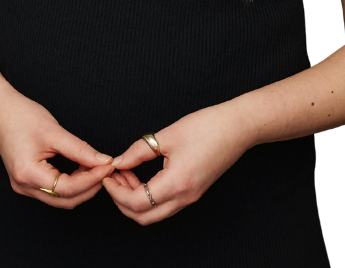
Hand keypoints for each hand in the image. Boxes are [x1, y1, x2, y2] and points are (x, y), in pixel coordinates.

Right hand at [0, 95, 116, 208]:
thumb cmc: (22, 116)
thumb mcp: (54, 132)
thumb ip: (80, 150)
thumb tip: (104, 161)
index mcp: (28, 174)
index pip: (68, 188)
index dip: (92, 179)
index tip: (109, 166)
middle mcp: (24, 186)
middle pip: (65, 199)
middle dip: (90, 187)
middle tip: (107, 169)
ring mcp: (24, 186)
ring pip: (60, 198)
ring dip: (81, 187)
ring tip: (97, 168)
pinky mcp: (26, 181)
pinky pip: (53, 191)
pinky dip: (71, 184)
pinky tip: (82, 169)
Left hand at [101, 104, 250, 225]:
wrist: (238, 127)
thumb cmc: (206, 127)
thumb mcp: (167, 136)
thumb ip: (138, 151)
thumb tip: (118, 162)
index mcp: (176, 183)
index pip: (136, 202)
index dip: (116, 192)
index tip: (107, 176)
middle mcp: (184, 197)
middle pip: (143, 217)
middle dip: (121, 201)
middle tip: (113, 178)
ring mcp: (191, 197)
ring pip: (154, 214)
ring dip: (134, 200)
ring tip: (126, 173)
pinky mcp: (194, 192)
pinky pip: (165, 205)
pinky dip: (148, 196)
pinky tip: (142, 175)